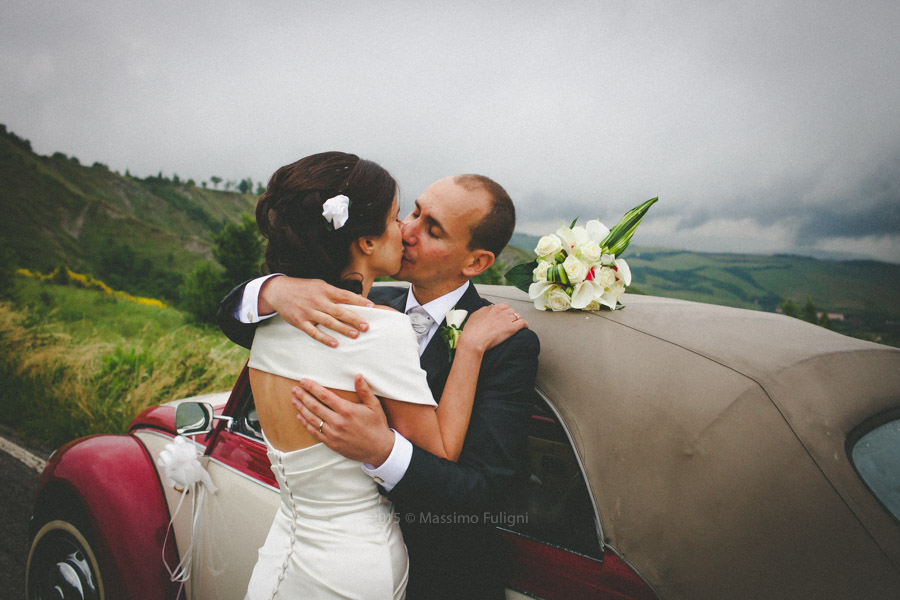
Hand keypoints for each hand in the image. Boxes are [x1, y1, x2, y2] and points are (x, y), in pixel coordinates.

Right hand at [260, 276, 374, 346]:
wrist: (278, 290)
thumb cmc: (303, 288)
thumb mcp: (319, 285)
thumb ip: (335, 293)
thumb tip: (354, 300)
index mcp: (324, 289)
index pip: (345, 295)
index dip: (359, 301)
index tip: (372, 307)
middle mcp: (318, 300)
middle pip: (339, 310)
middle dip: (354, 319)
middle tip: (366, 326)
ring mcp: (308, 312)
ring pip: (328, 322)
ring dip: (342, 329)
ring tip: (355, 335)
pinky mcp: (300, 322)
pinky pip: (314, 331)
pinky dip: (324, 338)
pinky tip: (334, 344)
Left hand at [292, 375, 394, 465]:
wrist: (379, 449)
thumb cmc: (377, 425)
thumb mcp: (374, 405)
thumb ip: (364, 390)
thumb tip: (358, 375)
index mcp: (347, 410)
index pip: (325, 395)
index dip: (312, 387)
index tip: (304, 381)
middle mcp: (338, 421)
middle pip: (315, 406)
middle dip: (303, 396)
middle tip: (294, 389)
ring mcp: (333, 433)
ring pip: (312, 419)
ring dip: (301, 408)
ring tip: (294, 400)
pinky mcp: (331, 443)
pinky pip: (314, 432)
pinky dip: (305, 424)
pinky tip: (299, 417)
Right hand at [458, 304, 527, 353]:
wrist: (473, 340)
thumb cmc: (472, 331)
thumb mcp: (475, 315)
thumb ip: (483, 310)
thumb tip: (489, 308)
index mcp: (492, 308)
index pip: (504, 306)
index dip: (505, 311)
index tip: (505, 316)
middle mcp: (500, 312)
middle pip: (511, 311)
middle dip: (512, 316)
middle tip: (510, 322)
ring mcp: (506, 319)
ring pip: (518, 316)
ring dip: (517, 320)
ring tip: (517, 325)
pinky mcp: (511, 328)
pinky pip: (523, 323)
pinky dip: (525, 325)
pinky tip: (525, 327)